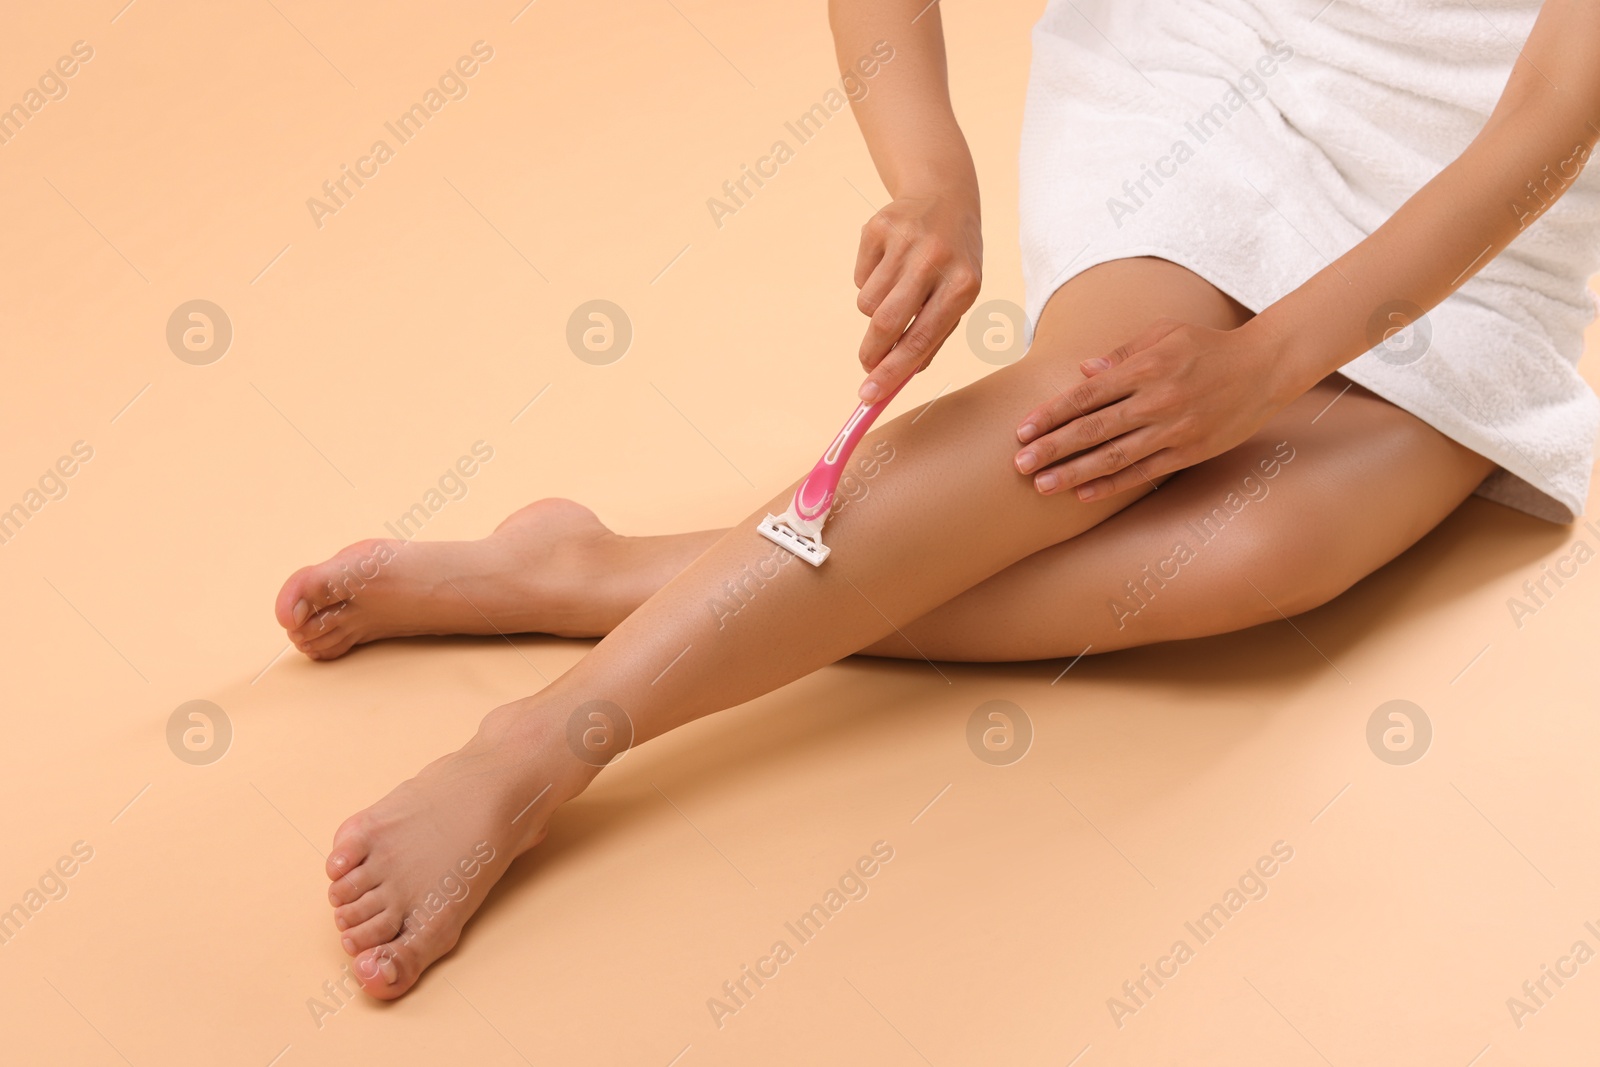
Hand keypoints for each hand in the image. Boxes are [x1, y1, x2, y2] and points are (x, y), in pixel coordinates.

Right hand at [853, 192, 981, 401]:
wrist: (945, 198)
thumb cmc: (954, 262)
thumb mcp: (958, 297)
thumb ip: (931, 338)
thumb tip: (896, 378)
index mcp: (963, 285)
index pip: (921, 339)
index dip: (892, 372)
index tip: (869, 396)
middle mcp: (935, 260)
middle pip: (887, 322)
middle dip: (872, 352)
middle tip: (867, 364)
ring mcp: (905, 240)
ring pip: (867, 303)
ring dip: (874, 311)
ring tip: (895, 293)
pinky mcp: (879, 227)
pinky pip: (860, 278)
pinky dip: (869, 281)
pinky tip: (888, 265)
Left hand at [1012, 317, 1302, 499]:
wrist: (1265, 367)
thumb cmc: (1208, 346)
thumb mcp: (1165, 333)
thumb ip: (1122, 352)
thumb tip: (1083, 370)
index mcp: (1145, 368)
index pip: (1086, 394)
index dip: (1051, 414)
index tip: (1022, 429)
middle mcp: (1156, 400)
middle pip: (1093, 429)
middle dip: (1052, 448)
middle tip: (1019, 465)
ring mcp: (1173, 430)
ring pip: (1114, 456)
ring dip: (1074, 474)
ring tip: (1041, 487)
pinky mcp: (1189, 452)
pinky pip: (1143, 472)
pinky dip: (1112, 485)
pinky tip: (1084, 495)